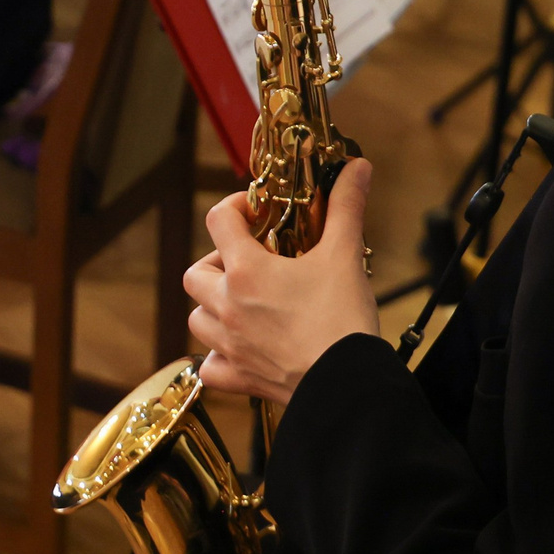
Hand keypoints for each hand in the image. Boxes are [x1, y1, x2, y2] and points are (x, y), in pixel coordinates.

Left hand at [187, 158, 379, 406]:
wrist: (346, 384)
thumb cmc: (341, 321)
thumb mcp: (345, 255)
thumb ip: (347, 207)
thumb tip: (358, 168)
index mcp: (246, 271)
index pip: (218, 220)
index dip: (235, 207)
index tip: (259, 212)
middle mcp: (227, 307)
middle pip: (196, 273)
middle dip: (218, 261)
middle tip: (252, 260)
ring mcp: (229, 345)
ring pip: (197, 318)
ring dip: (213, 306)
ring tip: (245, 302)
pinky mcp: (239, 378)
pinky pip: (209, 367)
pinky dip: (217, 357)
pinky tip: (240, 348)